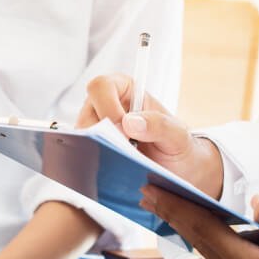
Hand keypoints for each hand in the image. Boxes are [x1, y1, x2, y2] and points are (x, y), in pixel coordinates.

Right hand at [78, 73, 223, 197]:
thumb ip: (160, 125)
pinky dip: (94, 163)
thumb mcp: (178, 135)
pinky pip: (83, 155)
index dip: (107, 106)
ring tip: (120, 163)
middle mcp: (104, 107)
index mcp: (124, 91)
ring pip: (81, 137)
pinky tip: (111, 171)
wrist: (177, 170)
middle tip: (121, 151)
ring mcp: (95, 130)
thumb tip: (130, 123)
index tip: (122, 130)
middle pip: (86, 114)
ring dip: (97, 151)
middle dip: (100, 134)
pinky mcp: (92, 151)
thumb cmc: (177, 146)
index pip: (101, 87)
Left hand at [140, 186, 258, 258]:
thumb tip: (252, 200)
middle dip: (173, 217)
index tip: (151, 192)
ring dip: (191, 229)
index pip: (203, 231)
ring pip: (213, 254)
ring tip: (171, 208)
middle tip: (148, 196)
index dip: (176, 208)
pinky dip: (215, 241)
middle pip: (201, 243)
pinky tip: (210, 229)